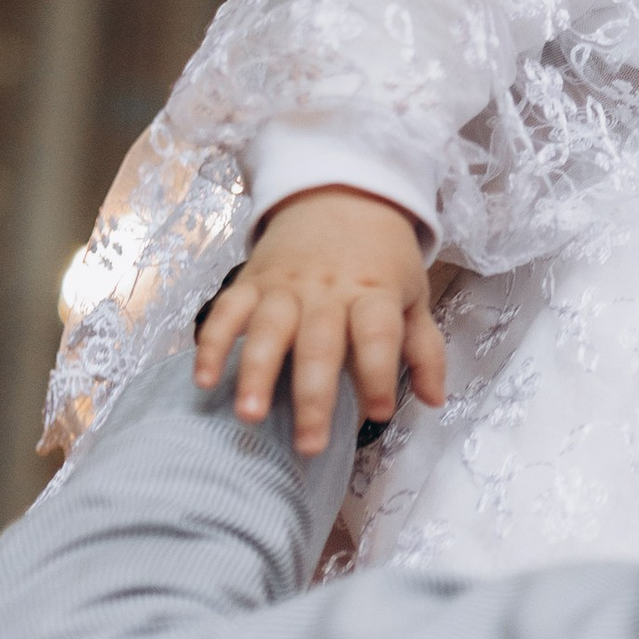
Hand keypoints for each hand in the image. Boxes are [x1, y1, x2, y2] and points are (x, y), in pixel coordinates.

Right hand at [193, 186, 447, 460]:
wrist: (340, 194)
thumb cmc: (380, 258)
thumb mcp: (413, 295)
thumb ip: (424, 350)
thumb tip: (435, 402)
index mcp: (373, 294)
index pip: (377, 335)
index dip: (379, 373)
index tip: (380, 414)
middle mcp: (327, 292)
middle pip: (320, 344)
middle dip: (312, 396)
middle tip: (308, 445)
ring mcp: (285, 286)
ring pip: (268, 330)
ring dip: (256, 373)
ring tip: (249, 415)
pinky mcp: (250, 282)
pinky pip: (227, 312)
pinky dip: (213, 344)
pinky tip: (203, 381)